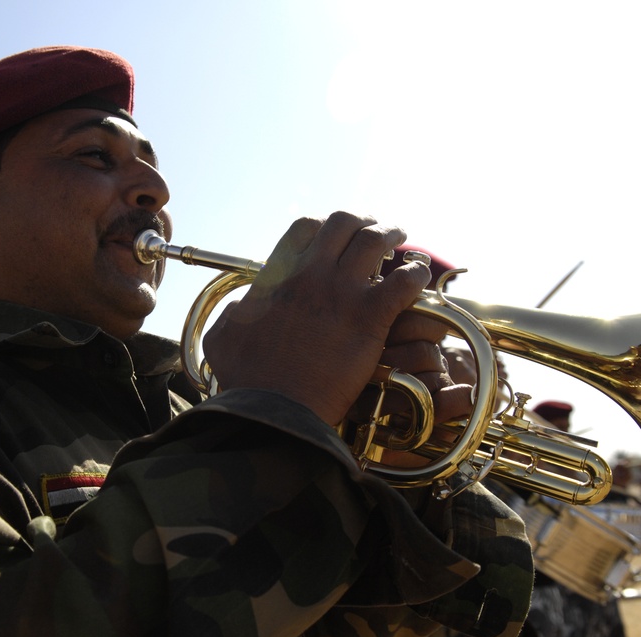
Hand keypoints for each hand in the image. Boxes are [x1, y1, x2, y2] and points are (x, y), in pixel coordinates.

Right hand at [202, 212, 430, 425]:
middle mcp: (311, 274)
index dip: (324, 225)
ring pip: (375, 241)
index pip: (305, 227)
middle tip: (373, 230)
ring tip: (399, 240)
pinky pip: (404, 281)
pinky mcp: (369, 318)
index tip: (334, 236)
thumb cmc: (246, 381)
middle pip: (344, 223)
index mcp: (278, 275)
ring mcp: (342, 292)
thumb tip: (240, 308)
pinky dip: (415, 274)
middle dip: (362, 222)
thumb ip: (233, 314)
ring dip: (390, 235)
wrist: (274, 410)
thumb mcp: (222, 337)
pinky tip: (418, 278)